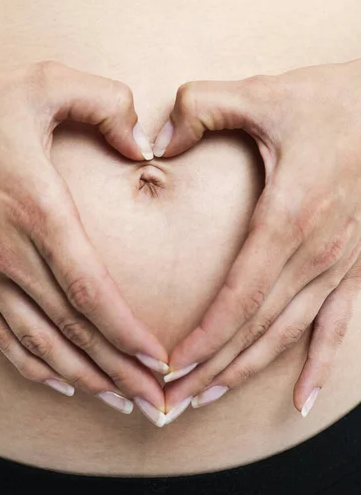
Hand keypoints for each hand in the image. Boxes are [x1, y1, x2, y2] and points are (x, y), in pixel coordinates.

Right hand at [0, 62, 166, 420]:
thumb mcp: (45, 82)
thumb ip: (106, 104)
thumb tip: (144, 145)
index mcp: (33, 207)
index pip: (87, 287)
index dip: (125, 329)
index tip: (159, 358)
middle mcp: (6, 251)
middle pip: (70, 327)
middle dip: (117, 370)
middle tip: (157, 404)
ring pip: (38, 342)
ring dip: (83, 378)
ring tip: (121, 403)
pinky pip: (1, 334)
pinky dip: (33, 366)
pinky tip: (62, 382)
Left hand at [155, 59, 360, 418]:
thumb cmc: (327, 102)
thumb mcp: (261, 94)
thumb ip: (199, 107)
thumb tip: (153, 142)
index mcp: (289, 214)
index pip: (241, 292)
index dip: (205, 334)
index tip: (171, 364)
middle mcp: (316, 251)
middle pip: (257, 325)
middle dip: (212, 366)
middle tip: (171, 400)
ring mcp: (339, 264)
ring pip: (289, 334)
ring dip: (247, 370)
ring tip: (208, 398)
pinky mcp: (354, 266)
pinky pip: (336, 326)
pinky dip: (318, 365)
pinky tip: (303, 398)